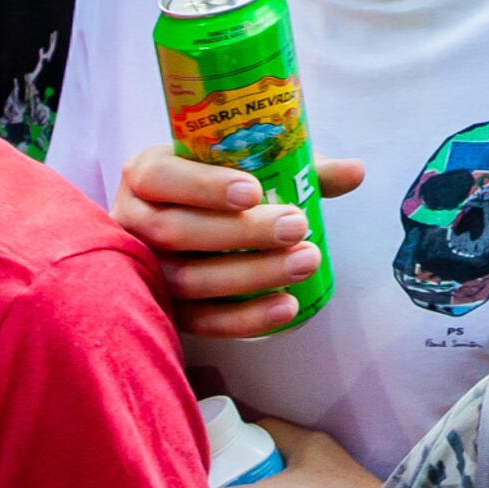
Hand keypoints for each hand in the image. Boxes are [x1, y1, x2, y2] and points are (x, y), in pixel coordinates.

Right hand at [113, 145, 372, 339]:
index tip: (255, 191)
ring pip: (187, 279)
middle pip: (177, 232)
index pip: (162, 178)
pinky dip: (244, 318)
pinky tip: (287, 308)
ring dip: (250, 274)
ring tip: (305, 263)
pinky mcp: (162, 309)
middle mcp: (133, 220)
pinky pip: (199, 321)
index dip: (205, 186)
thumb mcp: (246, 166)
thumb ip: (296, 166)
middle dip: (241, 233)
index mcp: (145, 173)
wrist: (180, 224)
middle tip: (297, 227)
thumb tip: (355, 171)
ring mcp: (143, 270)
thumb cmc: (216, 186)